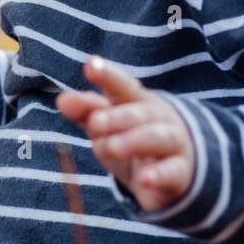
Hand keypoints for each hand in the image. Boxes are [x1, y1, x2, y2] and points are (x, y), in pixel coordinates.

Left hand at [56, 55, 195, 211]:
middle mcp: (158, 118)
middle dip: (118, 116)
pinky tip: (146, 178)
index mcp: (137, 102)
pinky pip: (173, 171)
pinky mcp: (180, 172)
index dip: (108, 76)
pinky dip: (160, 174)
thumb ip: (86, 112)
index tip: (90, 66)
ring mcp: (173, 144)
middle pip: (140, 113)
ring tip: (114, 147)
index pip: (122, 87)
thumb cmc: (132, 139)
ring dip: (136, 140)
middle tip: (95, 123)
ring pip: (159, 137)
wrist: (173, 172)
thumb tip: (62, 100)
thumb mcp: (107, 126)